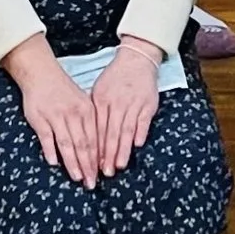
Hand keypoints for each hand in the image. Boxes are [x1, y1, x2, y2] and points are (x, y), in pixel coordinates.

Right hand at [8, 35, 101, 185]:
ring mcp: (56, 116)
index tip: (101, 174)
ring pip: (67, 143)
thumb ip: (89, 125)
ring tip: (77, 177)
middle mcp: (74, 114)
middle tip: (91, 183)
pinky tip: (54, 163)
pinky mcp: (40, 118)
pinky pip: (46, 137)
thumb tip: (98, 151)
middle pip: (83, 144)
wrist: (41, 74)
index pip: (95, 139)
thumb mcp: (82, 103)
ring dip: (72, 162)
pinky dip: (51, 150)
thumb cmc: (64, 92)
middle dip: (88, 166)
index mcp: (87, 110)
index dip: (98, 159)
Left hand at [87, 36, 163, 176]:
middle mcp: (116, 103)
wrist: (136, 60)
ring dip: (122, 149)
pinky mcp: (148, 104)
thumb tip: (86, 137)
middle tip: (104, 173)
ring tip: (118, 165)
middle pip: (110, 133)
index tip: (91, 165)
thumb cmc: (114, 78)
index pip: (96, 129)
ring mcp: (133, 104)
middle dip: (107, 155)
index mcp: (101, 101)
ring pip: (126, 130)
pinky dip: (140, 132)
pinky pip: (143, 121)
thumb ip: (93, 113)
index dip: (94, 148)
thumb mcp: (98, 91)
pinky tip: (137, 145)